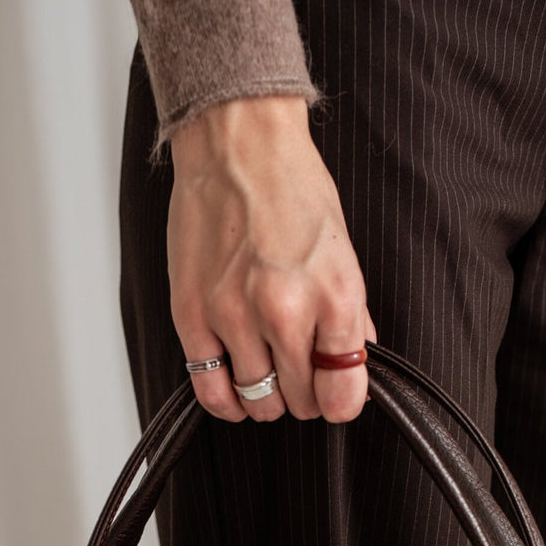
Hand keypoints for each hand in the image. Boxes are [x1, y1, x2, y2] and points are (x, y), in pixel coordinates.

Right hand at [167, 95, 375, 424]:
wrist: (238, 143)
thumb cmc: (290, 187)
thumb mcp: (342, 251)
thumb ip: (349, 315)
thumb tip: (353, 361)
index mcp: (333, 296)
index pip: (343, 391)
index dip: (341, 402)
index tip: (336, 397)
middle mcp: (284, 311)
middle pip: (301, 402)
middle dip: (306, 396)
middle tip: (301, 377)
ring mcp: (234, 316)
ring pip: (257, 401)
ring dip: (267, 398)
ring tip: (269, 375)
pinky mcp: (193, 316)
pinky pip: (211, 391)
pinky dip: (228, 400)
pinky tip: (236, 386)